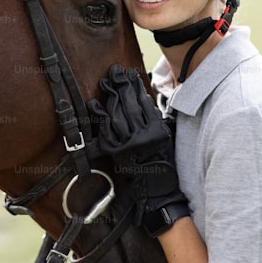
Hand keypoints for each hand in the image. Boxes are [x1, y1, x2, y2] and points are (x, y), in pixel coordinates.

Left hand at [87, 65, 188, 236]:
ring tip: (105, 84)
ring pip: (117, 116)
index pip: (144, 103)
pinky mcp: (117, 154)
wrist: (157, 189)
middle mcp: (144, 137)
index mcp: (158, 131)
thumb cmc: (162, 160)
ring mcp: (129, 146)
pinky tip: (96, 105)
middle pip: (129, 106)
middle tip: (114, 73)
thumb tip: (143, 98)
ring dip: (110, 98)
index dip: (135, 87)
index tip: (129, 75)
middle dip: (121, 87)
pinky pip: (107, 132)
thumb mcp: (166, 135)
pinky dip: (101, 118)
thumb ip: (156, 117)